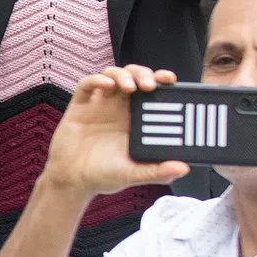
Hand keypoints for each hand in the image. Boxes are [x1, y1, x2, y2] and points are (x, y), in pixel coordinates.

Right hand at [38, 66, 192, 201]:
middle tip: (150, 85)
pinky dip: (97, 79)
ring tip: (130, 87)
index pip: (151, 90)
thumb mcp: (134, 173)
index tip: (170, 80)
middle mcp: (118, 107)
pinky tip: (107, 85)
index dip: (160, 80)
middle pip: (133, 76)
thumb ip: (158, 171)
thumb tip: (184, 169)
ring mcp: (98, 104)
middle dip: (143, 73)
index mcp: (135, 119)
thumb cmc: (104, 176)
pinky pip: (87, 84)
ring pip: (112, 74)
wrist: (72, 182)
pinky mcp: (79, 106)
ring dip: (123, 75)